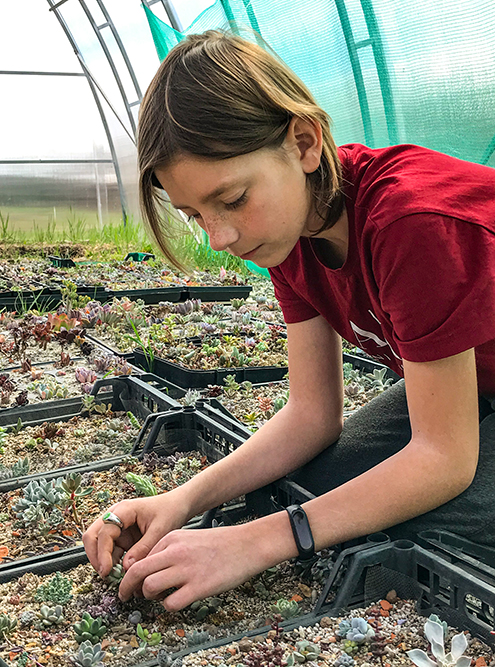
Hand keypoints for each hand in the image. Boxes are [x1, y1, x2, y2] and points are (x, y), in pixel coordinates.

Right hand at [82, 490, 190, 576]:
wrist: (178, 506)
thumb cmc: (170, 512)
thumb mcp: (160, 530)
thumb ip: (143, 548)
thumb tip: (126, 568)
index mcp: (124, 510)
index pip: (104, 532)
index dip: (102, 553)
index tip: (107, 570)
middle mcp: (115, 516)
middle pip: (92, 536)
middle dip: (95, 557)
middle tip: (105, 575)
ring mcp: (117, 527)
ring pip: (98, 545)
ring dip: (103, 561)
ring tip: (115, 577)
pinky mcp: (121, 537)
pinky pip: (109, 551)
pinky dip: (111, 562)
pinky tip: (121, 573)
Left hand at [117, 523, 269, 610]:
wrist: (246, 545)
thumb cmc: (220, 543)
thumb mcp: (189, 538)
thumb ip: (169, 551)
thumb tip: (150, 571)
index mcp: (171, 538)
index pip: (140, 557)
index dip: (132, 573)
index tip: (133, 583)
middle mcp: (175, 552)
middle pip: (136, 572)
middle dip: (126, 587)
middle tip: (126, 596)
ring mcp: (186, 570)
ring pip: (149, 587)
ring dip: (148, 596)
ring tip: (157, 597)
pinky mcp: (199, 587)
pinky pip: (170, 603)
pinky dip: (168, 606)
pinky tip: (177, 600)